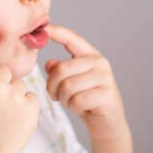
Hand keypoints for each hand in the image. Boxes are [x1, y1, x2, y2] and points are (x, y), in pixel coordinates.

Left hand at [44, 24, 128, 143]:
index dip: (57, 32)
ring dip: (63, 99)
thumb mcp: (71, 84)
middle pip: (61, 70)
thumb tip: (50, 64)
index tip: (44, 27)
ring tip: (71, 102)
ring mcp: (105, 78)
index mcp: (91, 56)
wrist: (107, 124)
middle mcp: (100, 63)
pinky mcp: (107, 94)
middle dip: (52, 87)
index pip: (72, 39)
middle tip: (55, 96)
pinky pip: (77, 100)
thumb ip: (61, 71)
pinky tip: (82, 108)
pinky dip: (73, 107)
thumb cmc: (87, 102)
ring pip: (67, 86)